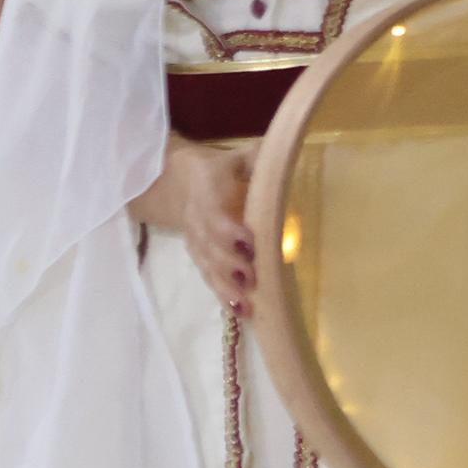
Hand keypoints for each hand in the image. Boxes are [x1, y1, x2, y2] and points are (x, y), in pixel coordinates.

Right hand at [134, 138, 257, 312]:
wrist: (181, 181)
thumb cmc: (225, 168)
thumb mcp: (241, 155)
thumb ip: (261, 157)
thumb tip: (285, 155)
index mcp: (206, 190)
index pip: (213, 213)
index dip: (228, 230)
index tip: (249, 243)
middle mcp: (196, 218)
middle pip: (209, 246)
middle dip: (229, 264)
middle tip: (251, 278)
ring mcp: (196, 241)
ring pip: (207, 266)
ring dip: (226, 286)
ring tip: (246, 304)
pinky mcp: (199, 258)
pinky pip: (208, 278)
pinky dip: (222, 295)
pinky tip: (240, 312)